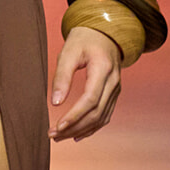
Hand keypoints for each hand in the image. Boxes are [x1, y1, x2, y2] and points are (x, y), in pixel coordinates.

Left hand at [49, 27, 120, 141]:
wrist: (104, 33)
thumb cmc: (84, 40)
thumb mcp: (68, 52)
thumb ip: (61, 76)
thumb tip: (55, 102)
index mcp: (103, 69)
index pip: (90, 99)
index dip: (74, 116)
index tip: (58, 126)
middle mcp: (113, 82)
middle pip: (96, 113)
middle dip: (75, 127)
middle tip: (53, 135)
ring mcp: (116, 89)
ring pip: (101, 118)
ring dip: (81, 130)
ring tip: (60, 137)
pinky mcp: (113, 94)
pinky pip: (105, 115)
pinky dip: (92, 128)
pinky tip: (77, 135)